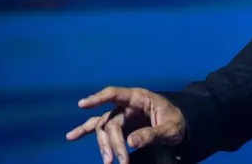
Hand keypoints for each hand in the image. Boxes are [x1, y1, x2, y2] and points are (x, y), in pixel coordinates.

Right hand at [65, 86, 186, 163]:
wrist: (180, 127)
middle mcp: (127, 105)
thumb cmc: (177, 122)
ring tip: (108, 161)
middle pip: (111, 122)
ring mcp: (122, 115)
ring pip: (104, 128)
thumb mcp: (170, 128)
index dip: (99, 98)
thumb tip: (131, 142)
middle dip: (113, 143)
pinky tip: (71, 137)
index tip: (83, 104)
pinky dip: (85, 131)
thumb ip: (152, 134)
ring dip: (103, 145)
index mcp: (140, 98)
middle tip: (119, 162)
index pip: (116, 94)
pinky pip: (100, 128)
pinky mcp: (120, 126)